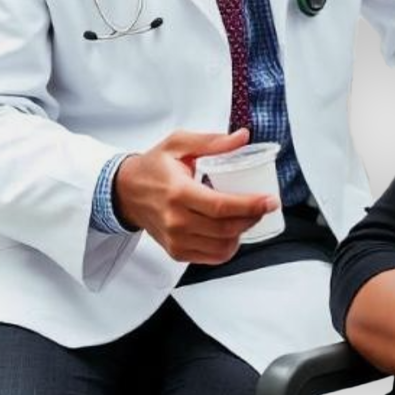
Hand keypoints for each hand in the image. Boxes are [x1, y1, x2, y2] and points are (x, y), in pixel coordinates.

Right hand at [114, 128, 278, 263]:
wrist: (125, 192)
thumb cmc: (153, 167)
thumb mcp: (179, 143)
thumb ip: (212, 141)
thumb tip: (242, 137)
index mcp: (178, 193)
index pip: (220, 206)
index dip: (250, 206)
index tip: (270, 201)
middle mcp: (176, 221)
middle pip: (225, 228)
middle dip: (252, 218)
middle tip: (266, 205)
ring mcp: (175, 240)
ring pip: (220, 247)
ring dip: (242, 233)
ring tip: (250, 216)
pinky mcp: (176, 251)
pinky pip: (210, 257)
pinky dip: (228, 247)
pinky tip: (233, 231)